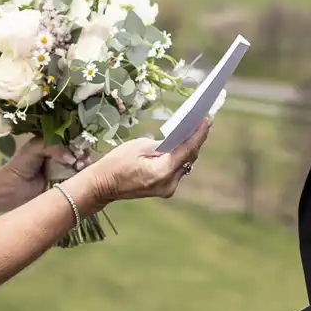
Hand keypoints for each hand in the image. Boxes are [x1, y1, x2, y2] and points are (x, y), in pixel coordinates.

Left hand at [2, 137, 90, 195]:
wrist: (13, 188)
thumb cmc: (21, 165)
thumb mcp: (36, 147)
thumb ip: (54, 146)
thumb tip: (72, 157)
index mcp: (53, 142)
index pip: (71, 137)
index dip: (77, 140)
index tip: (79, 146)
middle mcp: (61, 154)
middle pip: (78, 150)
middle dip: (82, 152)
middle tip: (81, 157)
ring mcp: (65, 169)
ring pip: (81, 163)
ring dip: (84, 163)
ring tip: (80, 166)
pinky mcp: (66, 183)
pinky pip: (79, 177)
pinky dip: (83, 175)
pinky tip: (82, 173)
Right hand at [75, 119, 211, 207]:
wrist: (103, 185)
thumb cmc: (117, 163)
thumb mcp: (140, 146)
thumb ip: (164, 144)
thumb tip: (181, 137)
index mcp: (163, 172)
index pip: (187, 150)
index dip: (199, 135)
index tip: (207, 120)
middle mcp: (169, 183)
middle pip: (189, 159)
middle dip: (196, 140)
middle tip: (203, 122)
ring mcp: (167, 189)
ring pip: (184, 165)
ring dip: (188, 149)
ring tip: (196, 130)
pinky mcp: (164, 189)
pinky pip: (177, 170)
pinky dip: (180, 157)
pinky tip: (182, 145)